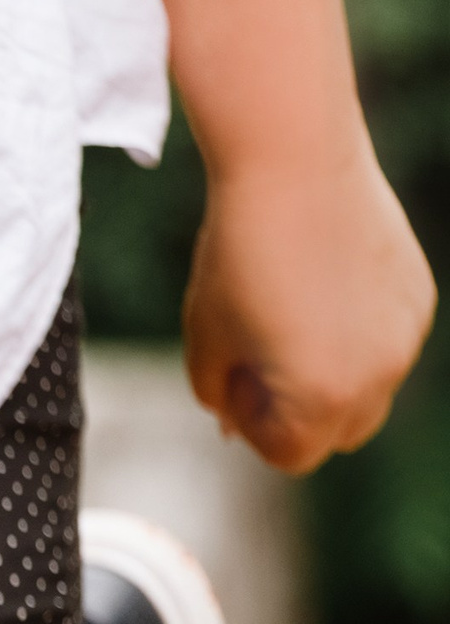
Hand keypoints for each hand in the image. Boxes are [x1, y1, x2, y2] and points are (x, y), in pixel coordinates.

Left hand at [182, 144, 433, 471]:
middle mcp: (378, 377)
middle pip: (337, 435)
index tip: (235, 378)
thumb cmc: (237, 258)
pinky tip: (320, 285)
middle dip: (296, 415)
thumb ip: (218, 395)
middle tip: (257, 356)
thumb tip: (234, 424)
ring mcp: (406, 338)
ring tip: (288, 315)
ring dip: (328, 377)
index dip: (252, 426)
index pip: (289, 455)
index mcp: (322, 399)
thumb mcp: (205, 340)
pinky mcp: (419, 299)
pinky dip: (354, 337)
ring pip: (368, 392)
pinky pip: (385, 345)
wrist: (294, 168)